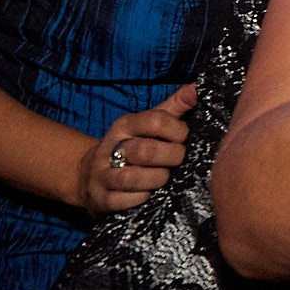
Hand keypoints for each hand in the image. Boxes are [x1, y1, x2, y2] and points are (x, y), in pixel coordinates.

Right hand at [79, 83, 196, 213]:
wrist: (90, 175)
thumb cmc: (133, 145)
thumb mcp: (150, 122)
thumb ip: (175, 106)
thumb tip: (198, 87)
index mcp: (126, 125)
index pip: (155, 120)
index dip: (177, 131)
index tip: (183, 138)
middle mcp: (112, 147)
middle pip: (146, 151)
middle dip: (171, 157)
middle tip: (179, 160)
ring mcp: (103, 174)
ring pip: (132, 178)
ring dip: (157, 179)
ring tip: (165, 178)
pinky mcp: (101, 198)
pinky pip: (122, 201)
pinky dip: (140, 199)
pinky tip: (149, 195)